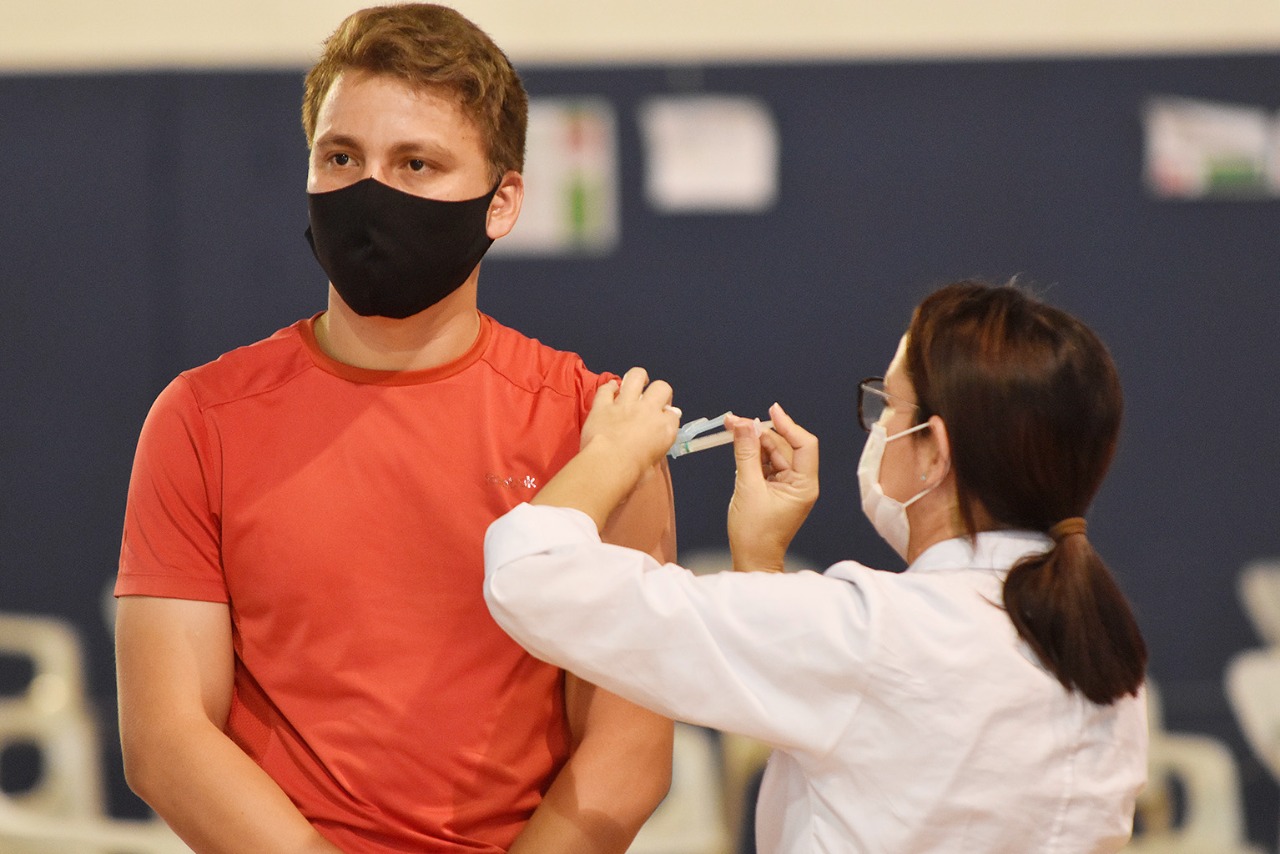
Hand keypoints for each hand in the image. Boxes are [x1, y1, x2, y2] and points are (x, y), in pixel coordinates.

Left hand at [581, 367, 680, 473]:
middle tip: (654, 400)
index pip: (673, 415)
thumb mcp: (652, 468)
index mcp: (664, 428)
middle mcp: (648, 410)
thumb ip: (655, 452)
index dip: (667, 417)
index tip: (662, 423)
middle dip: (660, 392)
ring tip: (638, 383)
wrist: (608, 465)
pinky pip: (606, 388)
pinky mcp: (603, 405)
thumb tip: (654, 451)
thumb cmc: (632, 474)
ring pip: (636, 376)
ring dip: (638, 378)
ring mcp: (625, 404)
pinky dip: (609, 388)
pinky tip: (611, 390)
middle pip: (662, 388)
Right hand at [724, 403, 817, 571]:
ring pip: (773, 453)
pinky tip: (738, 446)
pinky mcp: (775, 489)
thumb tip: (744, 425)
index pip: (804, 445)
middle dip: (760, 432)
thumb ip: (746, 453)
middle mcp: (800, 483)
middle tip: (735, 421)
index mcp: (804, 485)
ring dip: (753, 441)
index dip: (788, 425)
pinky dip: (752, 455)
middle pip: (785, 446)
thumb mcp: (747, 488)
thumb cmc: (754, 533)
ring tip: (731, 429)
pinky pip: (766, 464)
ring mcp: (787, 486)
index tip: (771, 411)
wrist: (751, 559)